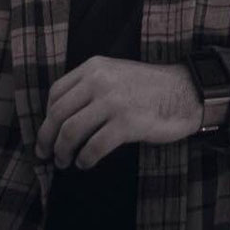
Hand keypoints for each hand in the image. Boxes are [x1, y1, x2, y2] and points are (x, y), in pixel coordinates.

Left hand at [34, 56, 202, 169]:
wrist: (183, 91)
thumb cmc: (148, 87)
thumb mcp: (115, 73)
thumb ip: (89, 85)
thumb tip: (59, 116)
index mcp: (95, 66)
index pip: (56, 92)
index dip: (46, 116)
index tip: (48, 132)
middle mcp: (100, 80)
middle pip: (58, 114)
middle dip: (47, 138)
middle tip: (46, 154)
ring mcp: (113, 101)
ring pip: (71, 132)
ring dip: (63, 152)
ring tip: (65, 162)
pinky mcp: (127, 123)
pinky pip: (93, 147)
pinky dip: (85, 159)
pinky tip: (86, 162)